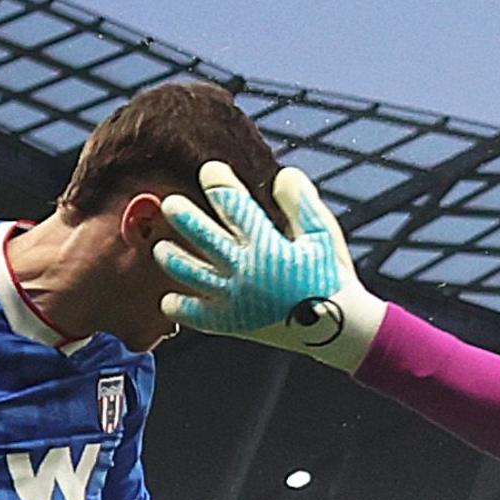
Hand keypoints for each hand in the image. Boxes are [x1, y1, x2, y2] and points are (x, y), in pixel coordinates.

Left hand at [154, 162, 384, 367]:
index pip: (233, 205)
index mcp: (268, 244)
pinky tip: (170, 298)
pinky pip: (197, 315)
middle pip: (203, 235)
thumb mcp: (323, 233)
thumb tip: (281, 173)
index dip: (218, 182)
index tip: (210, 171)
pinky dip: (180, 307)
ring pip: (191, 273)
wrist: (338, 329)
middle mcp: (246, 270)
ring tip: (161, 247)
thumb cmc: (332, 276)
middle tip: (170, 204)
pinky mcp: (234, 323)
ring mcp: (236, 298)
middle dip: (183, 215)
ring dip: (172, 257)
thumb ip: (301, 201)